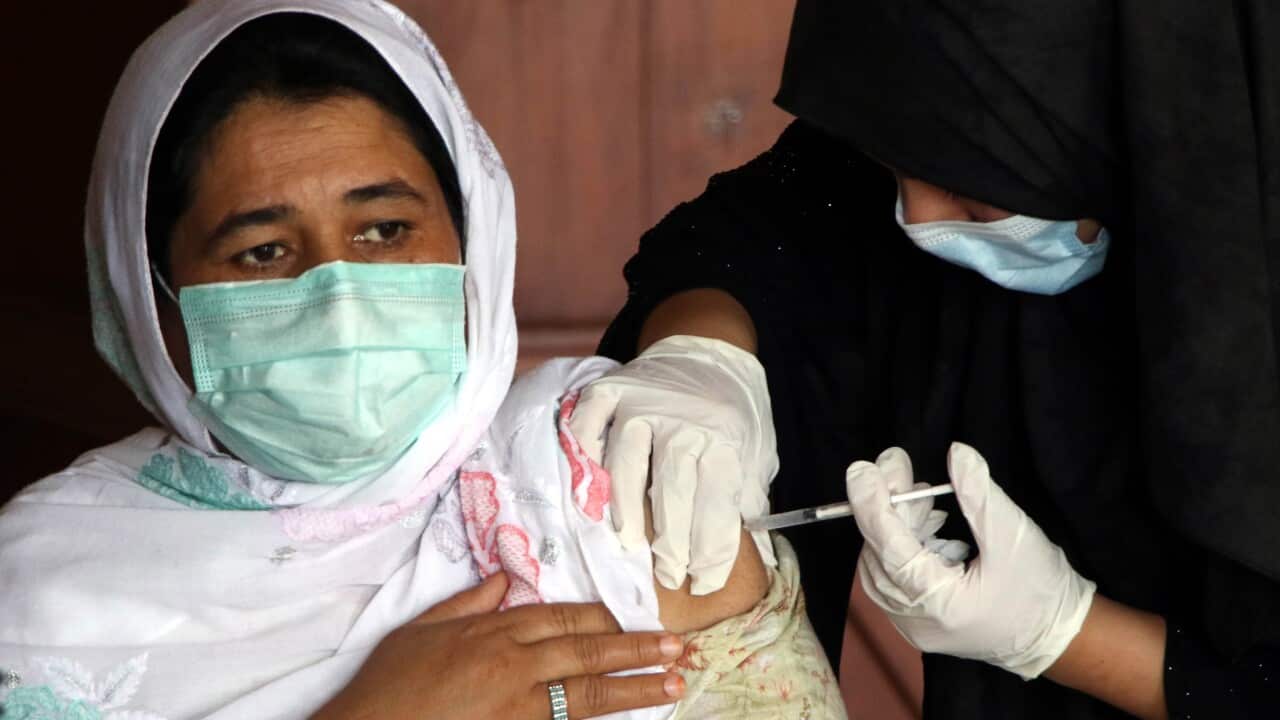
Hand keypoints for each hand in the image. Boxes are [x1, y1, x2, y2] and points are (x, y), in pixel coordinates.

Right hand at [315, 573, 685, 718]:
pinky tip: (625, 719)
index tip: (633, 615)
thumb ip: (467, 604)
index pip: (562, 617)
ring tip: (671, 682)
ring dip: (634, 686)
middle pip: (586, 650)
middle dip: (635, 648)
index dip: (602, 617)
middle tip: (676, 647)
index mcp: (494, 631)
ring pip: (588, 692)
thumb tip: (505, 581)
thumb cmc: (389, 684)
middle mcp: (514, 664)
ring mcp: (519, 704)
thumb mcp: (421, 629)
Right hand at [569, 335, 777, 594]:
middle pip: (672, 492)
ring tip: (628, 542)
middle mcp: (681, 419)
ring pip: (626, 464)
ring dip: (626, 509)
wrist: (706, 346)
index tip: (704, 583)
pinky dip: (584, 456)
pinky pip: (588, 426)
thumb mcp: (755, 449)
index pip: (716, 504)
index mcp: (724, 435)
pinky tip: (590, 487)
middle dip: (672, 544)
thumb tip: (751, 554)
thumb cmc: (732, 410)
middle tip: (670, 577)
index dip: (711, 550)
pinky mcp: (608, 390)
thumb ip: (745, 494)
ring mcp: (640, 402)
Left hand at [846, 444, 1095, 678]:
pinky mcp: (917, 621)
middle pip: (880, 553)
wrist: (1056, 637)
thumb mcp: (1013, 534)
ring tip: (923, 496)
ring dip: (895, 524)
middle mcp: (916, 621)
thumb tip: (957, 453)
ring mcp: (913, 625)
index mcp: (940, 604)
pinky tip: (927, 521)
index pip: (888, 548)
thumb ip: (979, 493)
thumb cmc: (1040, 590)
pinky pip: (893, 577)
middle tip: (899, 467)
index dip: (870, 504)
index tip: (862, 469)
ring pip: (882, 565)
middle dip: (885, 506)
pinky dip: (903, 544)